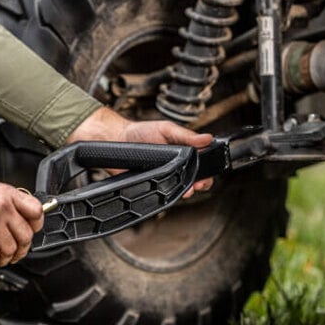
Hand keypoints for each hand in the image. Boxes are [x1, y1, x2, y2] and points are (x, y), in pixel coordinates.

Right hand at [0, 179, 43, 268]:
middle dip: (21, 249)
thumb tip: (21, 215)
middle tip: (15, 253)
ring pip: (10, 248)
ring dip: (6, 259)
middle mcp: (1, 206)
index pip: (36, 211)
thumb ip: (6, 201)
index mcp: (6, 194)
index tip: (31, 233)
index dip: (36, 226)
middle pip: (25, 235)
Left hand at [66, 107, 214, 195]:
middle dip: (199, 183)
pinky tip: (170, 191)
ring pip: (180, 188)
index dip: (207, 170)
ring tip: (186, 189)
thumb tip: (207, 138)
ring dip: (185, 190)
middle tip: (198, 183)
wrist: (117, 140)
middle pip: (194, 179)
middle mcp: (175, 166)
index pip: (201, 163)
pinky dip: (168, 195)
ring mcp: (164, 176)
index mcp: (183, 151)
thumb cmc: (141, 132)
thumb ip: (186, 136)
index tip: (207, 173)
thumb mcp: (166, 129)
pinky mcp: (152, 185)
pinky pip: (163, 194)